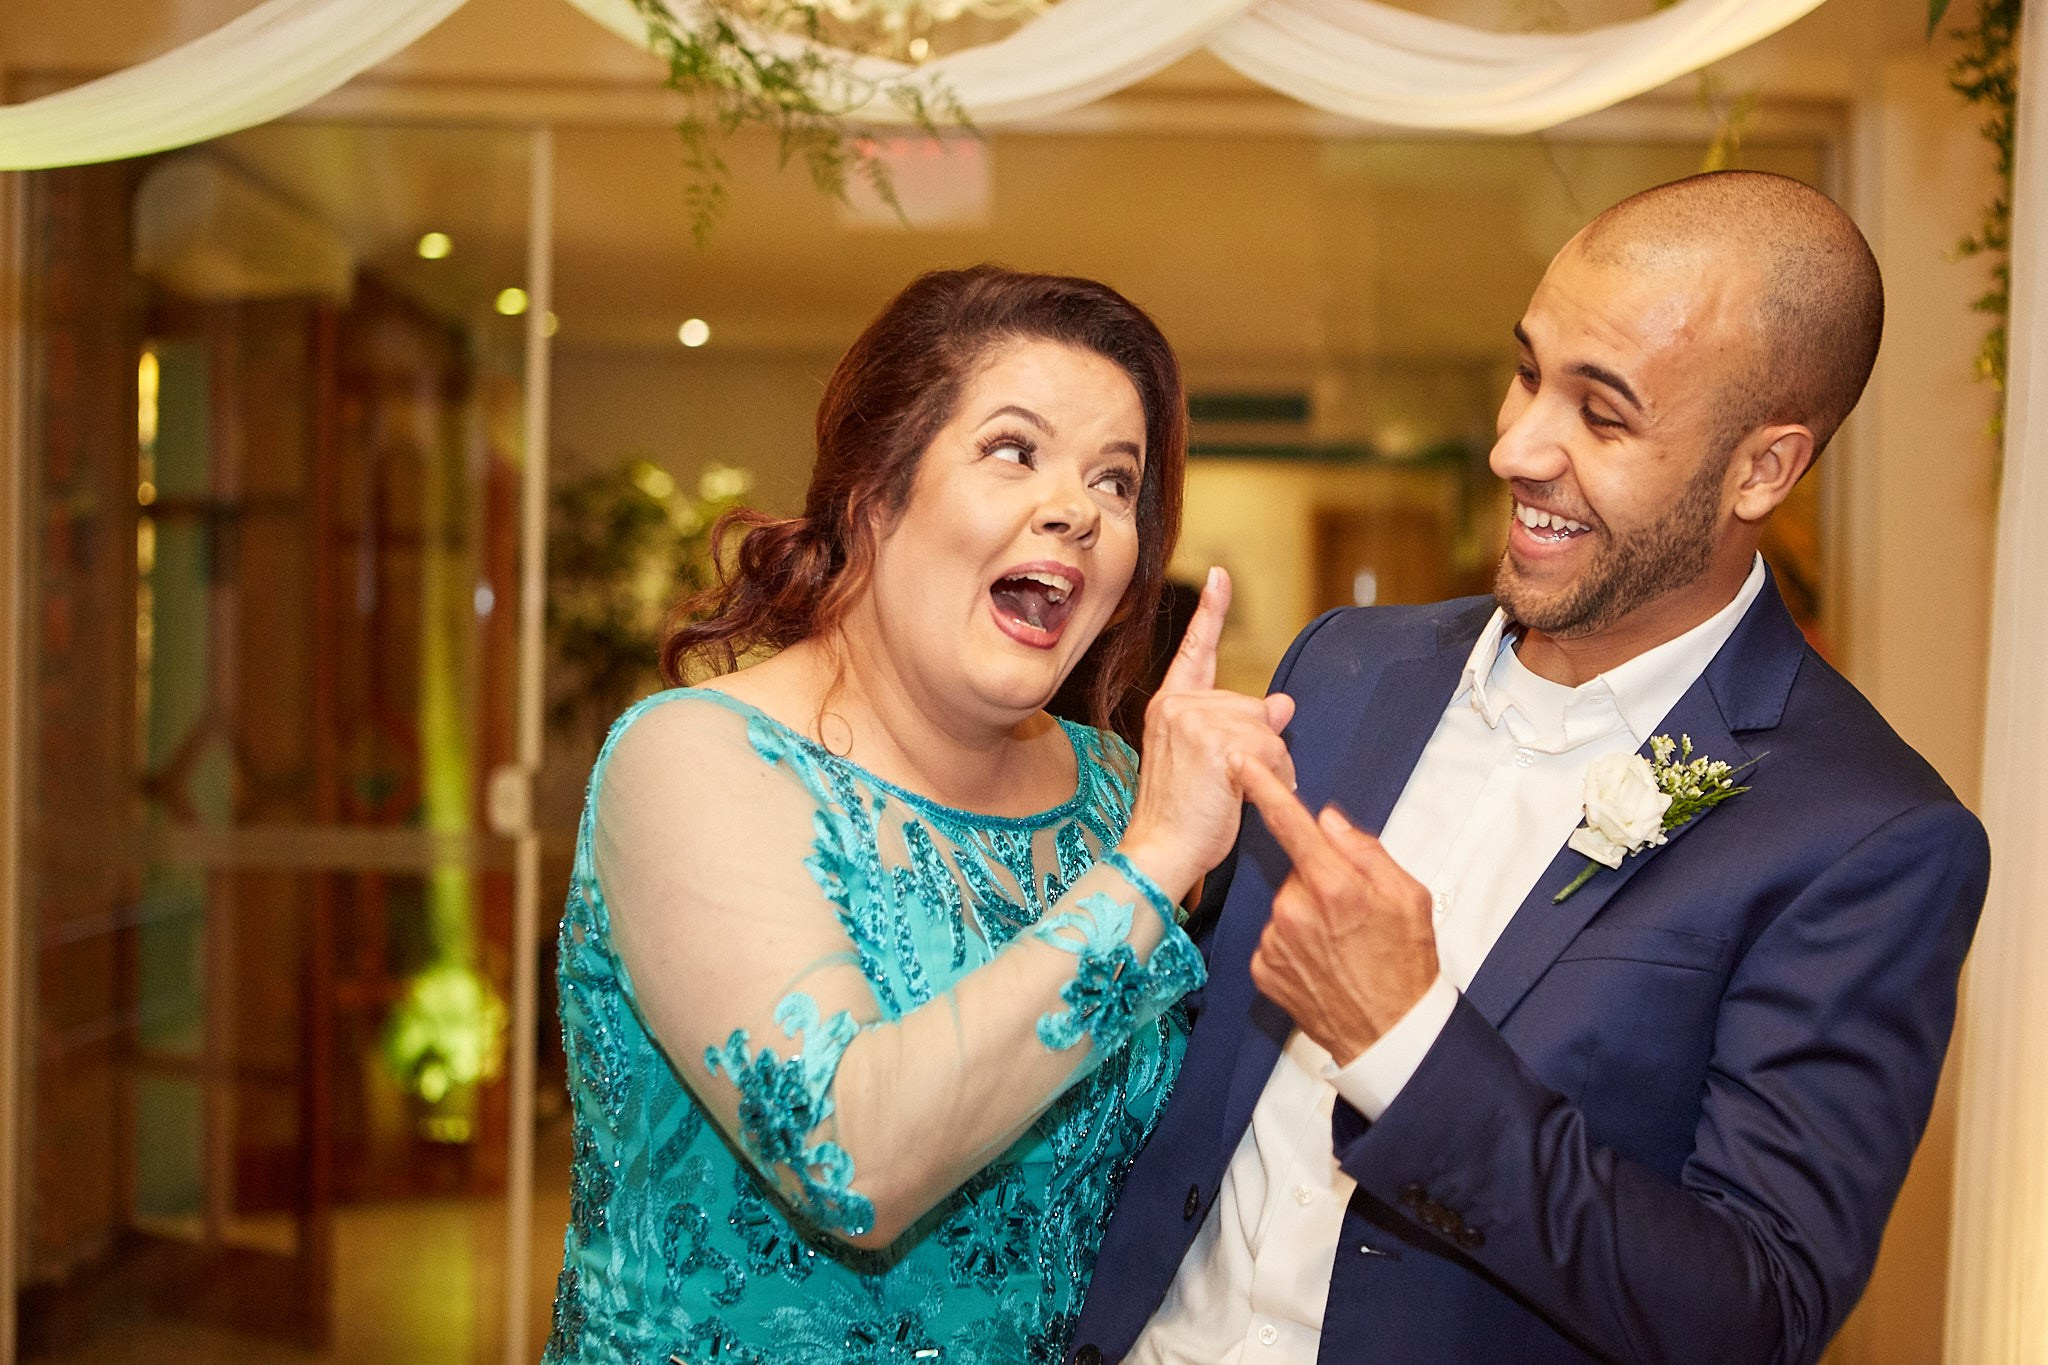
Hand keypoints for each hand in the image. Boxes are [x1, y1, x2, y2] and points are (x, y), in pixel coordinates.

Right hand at [1118, 567, 1295, 900]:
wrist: (1161, 850)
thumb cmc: (1185, 815)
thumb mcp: (1214, 763)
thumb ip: (1243, 728)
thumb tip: (1284, 703)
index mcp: (1171, 705)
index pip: (1195, 650)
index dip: (1212, 611)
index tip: (1221, 575)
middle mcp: (1178, 705)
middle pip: (1254, 707)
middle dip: (1263, 747)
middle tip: (1236, 784)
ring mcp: (1195, 722)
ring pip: (1268, 731)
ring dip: (1272, 768)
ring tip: (1240, 794)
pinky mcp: (1216, 744)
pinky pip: (1272, 752)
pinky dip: (1275, 779)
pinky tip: (1247, 796)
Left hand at [1240, 759, 1439, 1062]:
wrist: (1390, 1033)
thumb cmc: (1406, 963)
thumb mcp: (1408, 896)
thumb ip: (1365, 850)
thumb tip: (1329, 820)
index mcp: (1334, 886)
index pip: (1291, 823)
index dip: (1265, 789)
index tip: (1242, 762)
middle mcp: (1295, 910)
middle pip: (1297, 871)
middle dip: (1320, 882)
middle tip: (1353, 916)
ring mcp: (1275, 942)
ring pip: (1285, 906)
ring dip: (1307, 916)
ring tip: (1341, 947)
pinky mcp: (1263, 968)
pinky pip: (1274, 938)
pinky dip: (1294, 944)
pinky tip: (1322, 964)